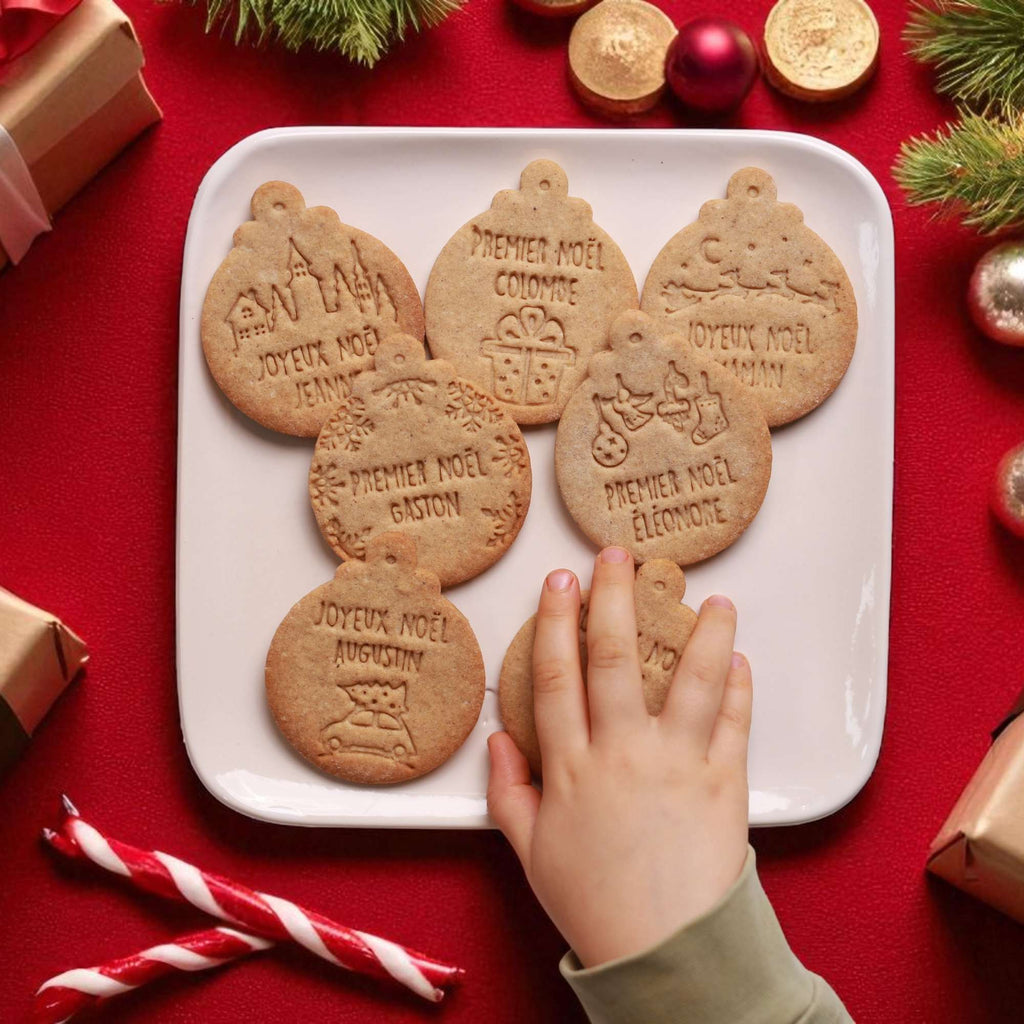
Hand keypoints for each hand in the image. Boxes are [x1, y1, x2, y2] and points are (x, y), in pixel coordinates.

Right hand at [487, 546, 751, 967]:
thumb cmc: (595, 904)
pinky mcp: (724, 782)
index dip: (557, 622)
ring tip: (711, 595)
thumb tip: (494, 743)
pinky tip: (741, 659)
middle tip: (618, 556)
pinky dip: (741, 686)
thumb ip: (507, 792)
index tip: (560, 583)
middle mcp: (623, 752)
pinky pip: (735, 722)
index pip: (558, 677)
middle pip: (615, 659)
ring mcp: (678, 763)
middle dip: (615, 599)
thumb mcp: (530, 852)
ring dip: (702, 631)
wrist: (664, 952)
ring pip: (691, 679)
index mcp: (572, 767)